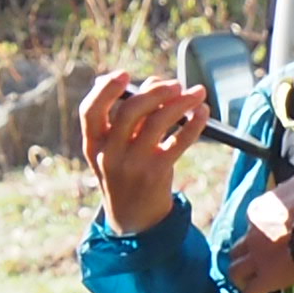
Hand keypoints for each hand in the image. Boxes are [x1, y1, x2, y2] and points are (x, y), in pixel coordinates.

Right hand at [81, 72, 210, 237]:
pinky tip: (203, 113)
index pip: (90, 111)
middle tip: (175, 84)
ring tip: (196, 93)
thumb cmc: (126, 173)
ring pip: (157, 122)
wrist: (133, 218)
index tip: (123, 74)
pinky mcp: (156, 172)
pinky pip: (179, 141)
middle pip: (128, 112)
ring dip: (180, 102)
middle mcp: (108, 154)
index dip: (105, 90)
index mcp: (93, 144)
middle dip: (154, 92)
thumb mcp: (115, 149)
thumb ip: (128, 119)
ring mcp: (132, 164)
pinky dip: (195, 123)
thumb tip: (155, 83)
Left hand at [225, 179, 293, 292]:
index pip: (253, 222)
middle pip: (238, 248)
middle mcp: (252, 234)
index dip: (261, 233)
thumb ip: (293, 187)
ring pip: (235, 271)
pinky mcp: (267, 278)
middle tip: (252, 264)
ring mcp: (257, 257)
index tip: (271, 240)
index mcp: (259, 211)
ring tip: (248, 285)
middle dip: (242, 257)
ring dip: (240, 279)